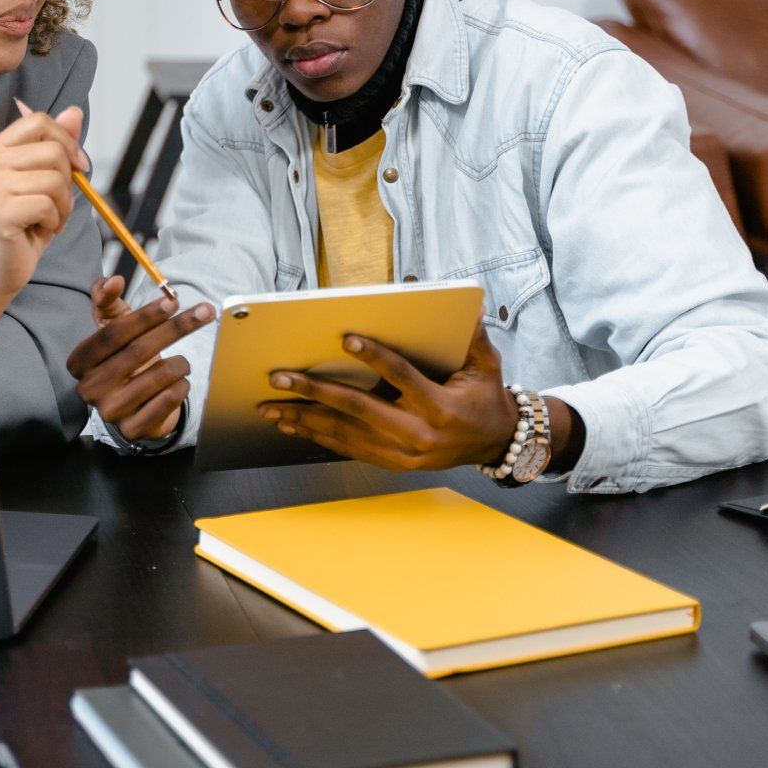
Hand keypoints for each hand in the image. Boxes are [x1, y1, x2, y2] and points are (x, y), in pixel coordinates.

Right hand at [0, 103, 90, 300]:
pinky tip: (39, 230)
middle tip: (56, 206)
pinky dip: (54, 221)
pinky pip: (47, 205)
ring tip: (47, 219)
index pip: (40, 120)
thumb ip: (58, 144)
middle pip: (54, 152)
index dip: (67, 141)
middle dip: (68, 183)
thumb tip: (75, 112)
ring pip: (55, 180)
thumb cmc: (24, 223)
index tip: (77, 166)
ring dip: (63, 206)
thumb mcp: (46, 179)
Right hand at [68, 275, 213, 442]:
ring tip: (182, 362)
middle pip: (138, 352)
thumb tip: (112, 280)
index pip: (113, 334)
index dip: (144, 316)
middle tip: (204, 312)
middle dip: (176, 328)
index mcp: (80, 361)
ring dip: (180, 363)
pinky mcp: (132, 429)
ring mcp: (110, 412)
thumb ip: (106, 298)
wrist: (134, 404)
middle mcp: (90, 389)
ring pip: (159, 377)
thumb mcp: (111, 325)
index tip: (172, 301)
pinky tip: (178, 383)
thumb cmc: (123, 356)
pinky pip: (168, 400)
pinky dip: (181, 386)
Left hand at [257, 323, 517, 470]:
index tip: (346, 339)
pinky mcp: (393, 463)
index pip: (403, 378)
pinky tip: (294, 425)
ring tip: (272, 406)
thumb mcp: (487, 365)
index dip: (375, 358)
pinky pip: (349, 450)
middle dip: (315, 392)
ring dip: (305, 419)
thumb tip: (464, 303)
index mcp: (441, 408)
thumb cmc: (486, 397)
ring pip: (346, 435)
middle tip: (280, 378)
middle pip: (359, 410)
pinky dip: (318, 436)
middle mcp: (419, 435)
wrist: (494, 444)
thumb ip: (472, 335)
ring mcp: (403, 454)